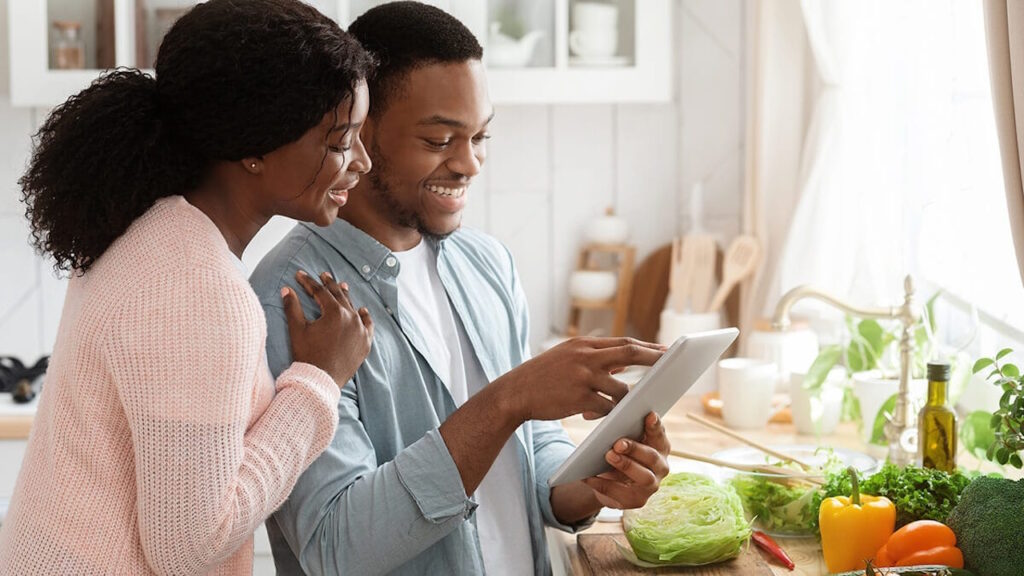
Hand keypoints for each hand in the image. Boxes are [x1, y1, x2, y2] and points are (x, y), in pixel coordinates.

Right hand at [283, 270, 372, 385]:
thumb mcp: (297, 330)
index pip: (320, 292)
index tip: (300, 275)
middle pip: (339, 296)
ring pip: (353, 308)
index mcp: (334, 313)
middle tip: (323, 275)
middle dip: (329, 284)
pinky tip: (362, 310)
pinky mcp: (365, 342)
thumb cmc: (307, 355)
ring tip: (342, 286)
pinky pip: (368, 325)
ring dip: (346, 297)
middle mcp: (351, 318)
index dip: (308, 282)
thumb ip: (292, 307)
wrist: (321, 381)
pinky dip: (364, 317)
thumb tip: (286, 289)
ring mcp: (360, 330)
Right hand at [493, 337, 664, 422]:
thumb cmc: (542, 377)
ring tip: (625, 407)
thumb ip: (594, 358)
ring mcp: (583, 376)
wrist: (515, 392)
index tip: (666, 350)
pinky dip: (607, 414)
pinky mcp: (579, 398)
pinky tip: (594, 417)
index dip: (647, 347)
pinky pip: (606, 408)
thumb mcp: (566, 358)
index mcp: (583, 344)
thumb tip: (623, 363)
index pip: (624, 342)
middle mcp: (586, 356)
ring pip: (621, 389)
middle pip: (630, 354)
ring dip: (627, 400)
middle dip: (654, 359)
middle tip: (672, 364)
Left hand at [583, 412, 670, 508]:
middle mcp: (660, 467)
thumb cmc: (618, 452)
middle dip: (635, 449)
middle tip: (618, 443)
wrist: (610, 481)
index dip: (655, 426)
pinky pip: (621, 494)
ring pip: (644, 477)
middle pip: (652, 457)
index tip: (649, 414)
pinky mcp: (637, 501)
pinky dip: (603, 484)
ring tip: (608, 456)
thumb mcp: (621, 437)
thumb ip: (619, 425)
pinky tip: (589, 476)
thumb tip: (601, 415)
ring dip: (626, 465)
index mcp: (659, 446)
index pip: (659, 434)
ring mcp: (651, 486)